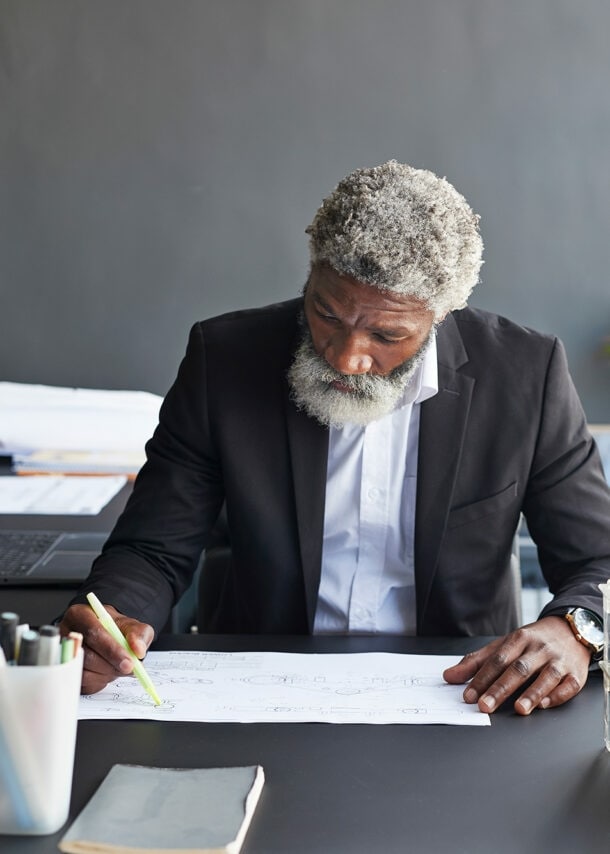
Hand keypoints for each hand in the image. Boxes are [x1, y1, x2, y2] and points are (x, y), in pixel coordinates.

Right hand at [59, 603, 154, 694]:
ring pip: (84, 672)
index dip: (112, 650)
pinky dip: (99, 681)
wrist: (106, 636)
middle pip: (87, 655)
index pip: (93, 633)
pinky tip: (106, 672)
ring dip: (106, 674)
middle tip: (128, 669)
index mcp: (80, 615)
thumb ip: (139, 633)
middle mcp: (67, 634)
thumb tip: (138, 650)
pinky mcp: (65, 672)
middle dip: (111, 665)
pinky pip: (82, 683)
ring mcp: (63, 654)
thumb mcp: (131, 625)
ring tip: (117, 667)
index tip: (129, 662)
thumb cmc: (115, 629)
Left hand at [442, 616, 591, 714]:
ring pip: (545, 676)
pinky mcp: (576, 673)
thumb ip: (477, 661)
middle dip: (500, 688)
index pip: (497, 660)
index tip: (468, 695)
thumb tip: (449, 676)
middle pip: (518, 668)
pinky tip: (545, 705)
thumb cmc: (532, 641)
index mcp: (518, 639)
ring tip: (518, 708)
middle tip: (485, 706)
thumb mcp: (504, 645)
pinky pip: (568, 685)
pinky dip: (557, 695)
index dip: (481, 678)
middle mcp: (539, 649)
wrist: (570, 629)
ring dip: (532, 693)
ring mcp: (558, 661)